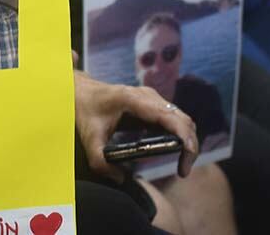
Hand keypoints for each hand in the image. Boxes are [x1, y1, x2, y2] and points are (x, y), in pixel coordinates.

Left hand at [73, 68, 198, 181]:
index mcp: (134, 100)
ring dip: (187, 140)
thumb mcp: (88, 137)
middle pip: (182, 119)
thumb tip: (120, 178)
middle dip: (190, 145)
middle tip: (183, 170)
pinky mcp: (152, 103)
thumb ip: (99, 161)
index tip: (186, 159)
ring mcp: (152, 98)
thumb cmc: (84, 110)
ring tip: (182, 164)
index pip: (170, 117)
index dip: (185, 137)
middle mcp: (148, 96)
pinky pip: (174, 118)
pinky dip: (180, 135)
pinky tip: (175, 151)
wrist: (80, 90)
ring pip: (181, 118)